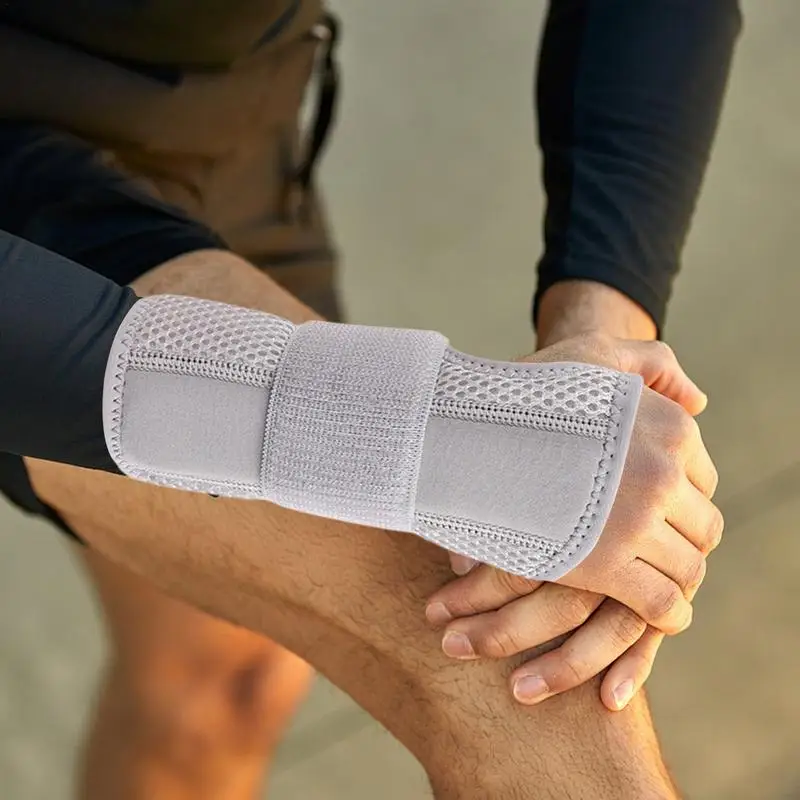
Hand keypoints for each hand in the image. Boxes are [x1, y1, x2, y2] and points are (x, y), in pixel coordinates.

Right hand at [428, 328, 720, 708]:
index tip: (657, 515)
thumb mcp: (593, 352)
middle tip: (654, 553)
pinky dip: (667, 614)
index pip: (702, 482)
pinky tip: (654, 613)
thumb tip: (699, 402)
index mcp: (669, 428)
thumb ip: (653, 363)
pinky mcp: (606, 563)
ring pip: (689, 569)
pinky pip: (663, 602)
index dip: (680, 502)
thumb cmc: (525, 392)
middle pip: (702, 528)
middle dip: (681, 542)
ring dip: (676, 580)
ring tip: (654, 585)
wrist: (463, 431)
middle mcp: (663, 473)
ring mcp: (637, 520)